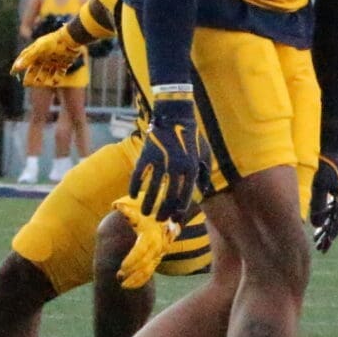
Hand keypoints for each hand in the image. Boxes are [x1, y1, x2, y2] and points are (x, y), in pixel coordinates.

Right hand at [12, 25, 83, 77]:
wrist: (72, 38)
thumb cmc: (54, 42)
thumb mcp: (39, 48)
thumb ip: (28, 57)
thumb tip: (16, 67)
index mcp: (37, 51)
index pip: (25, 60)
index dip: (18, 66)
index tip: (12, 73)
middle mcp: (44, 56)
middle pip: (34, 69)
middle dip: (30, 76)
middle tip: (26, 84)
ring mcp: (54, 60)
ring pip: (46, 73)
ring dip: (42, 78)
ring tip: (39, 83)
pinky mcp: (64, 63)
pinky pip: (59, 74)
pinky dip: (56, 79)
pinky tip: (54, 83)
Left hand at [109, 195, 179, 288]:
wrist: (166, 216)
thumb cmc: (146, 212)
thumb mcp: (137, 209)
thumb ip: (128, 210)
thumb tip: (118, 207)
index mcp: (151, 234)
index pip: (142, 250)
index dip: (132, 260)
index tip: (122, 267)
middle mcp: (157, 245)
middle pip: (145, 262)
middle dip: (132, 271)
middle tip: (119, 276)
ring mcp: (158, 253)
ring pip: (148, 270)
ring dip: (135, 279)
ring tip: (122, 284)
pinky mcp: (157, 259)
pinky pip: (149, 272)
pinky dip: (140, 281)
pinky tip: (129, 286)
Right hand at [127, 93, 201, 223]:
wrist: (175, 116)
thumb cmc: (192, 136)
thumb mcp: (205, 154)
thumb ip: (204, 173)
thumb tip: (204, 192)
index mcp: (191, 168)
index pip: (185, 196)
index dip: (178, 210)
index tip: (174, 218)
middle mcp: (176, 167)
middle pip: (168, 196)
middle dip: (163, 211)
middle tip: (159, 220)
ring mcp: (160, 161)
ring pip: (152, 189)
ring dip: (148, 204)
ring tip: (146, 213)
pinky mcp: (146, 155)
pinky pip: (138, 175)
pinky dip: (134, 186)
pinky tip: (132, 195)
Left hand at [308, 153, 337, 253]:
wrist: (334, 149)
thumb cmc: (325, 166)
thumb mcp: (319, 185)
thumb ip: (318, 205)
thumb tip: (316, 224)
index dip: (330, 236)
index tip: (324, 246)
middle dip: (329, 235)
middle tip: (320, 248)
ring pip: (337, 216)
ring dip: (328, 226)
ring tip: (318, 238)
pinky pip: (336, 208)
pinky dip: (329, 216)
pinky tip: (321, 223)